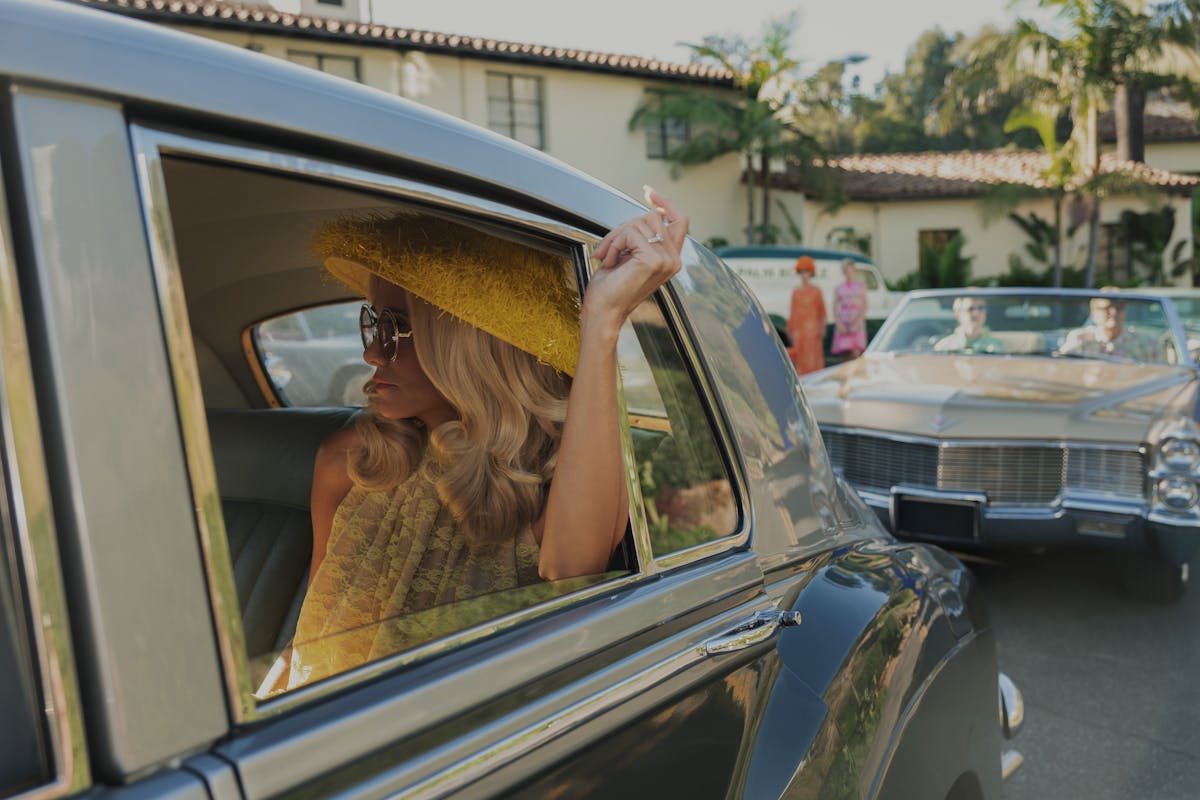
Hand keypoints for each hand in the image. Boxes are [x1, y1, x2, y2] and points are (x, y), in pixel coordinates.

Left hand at [587, 188, 687, 330]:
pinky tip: (611, 262)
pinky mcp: (653, 260)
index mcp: (671, 258)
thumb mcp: (630, 253)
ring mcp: (666, 260)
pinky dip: (614, 244)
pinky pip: (630, 233)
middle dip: (624, 227)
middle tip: (607, 247)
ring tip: (609, 256)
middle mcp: (674, 260)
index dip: (666, 203)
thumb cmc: (611, 287)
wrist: (603, 311)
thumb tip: (650, 208)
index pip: (680, 220)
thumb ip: (642, 235)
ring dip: (616, 236)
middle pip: (652, 217)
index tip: (649, 192)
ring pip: (640, 222)